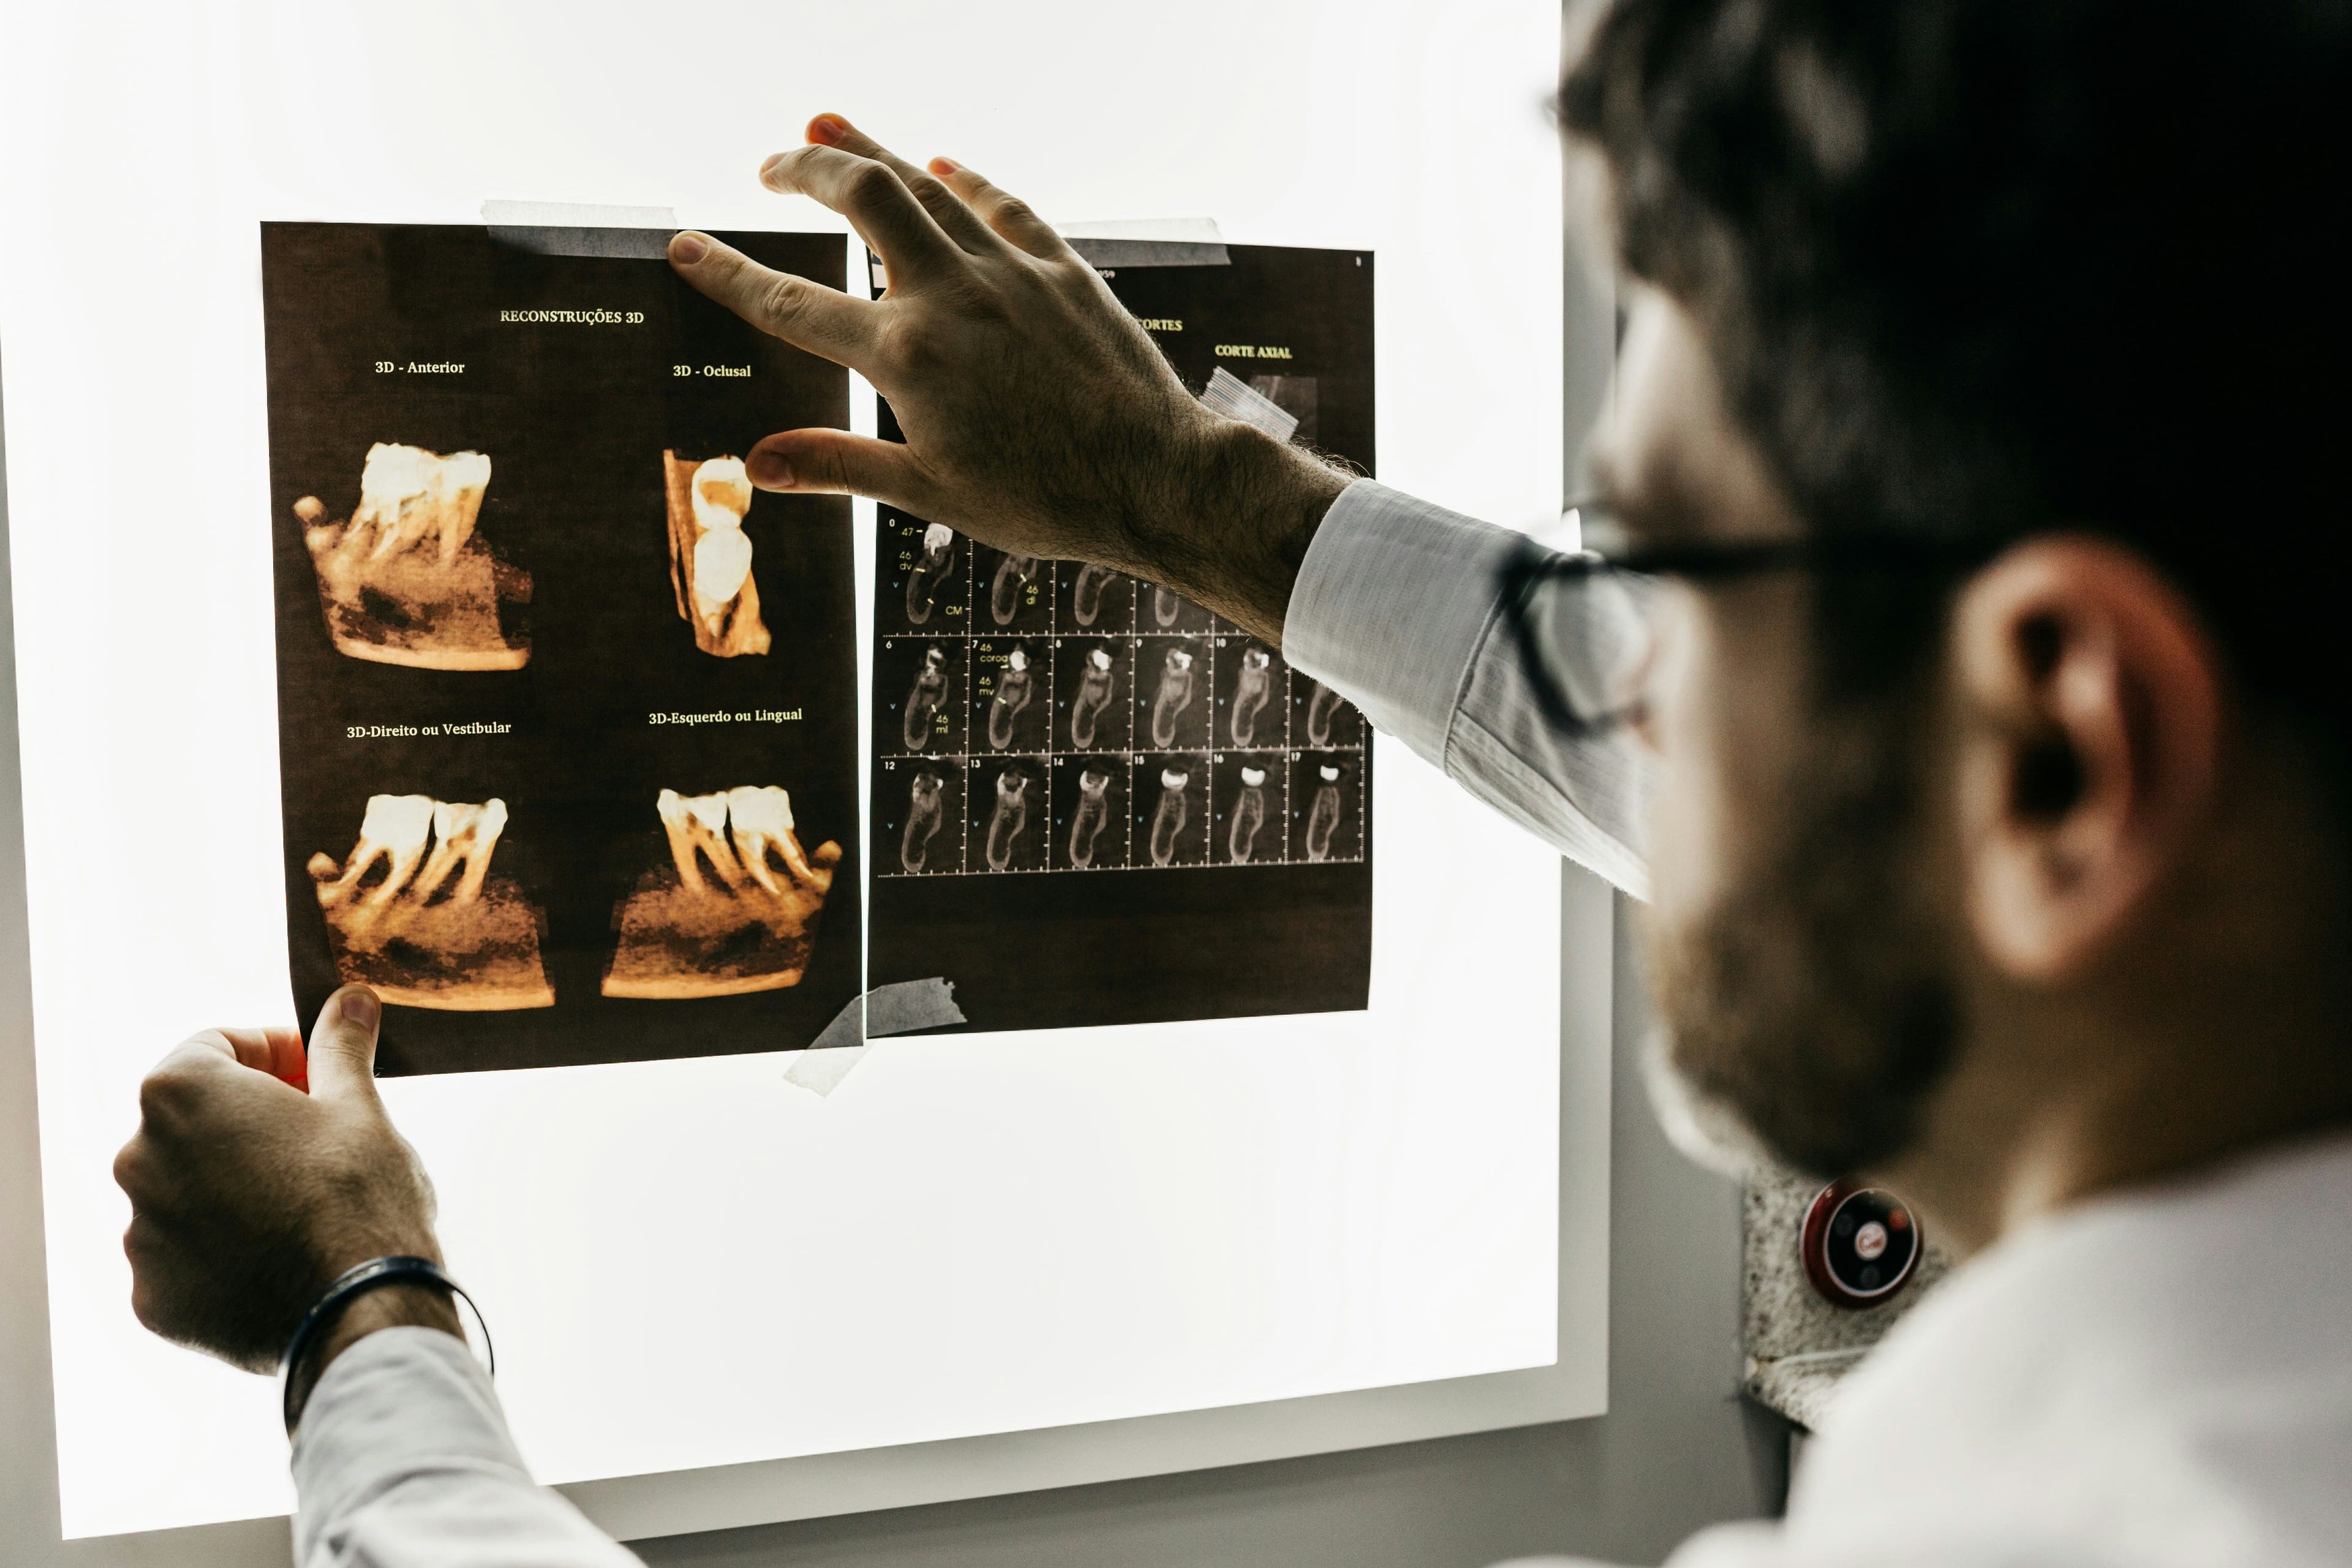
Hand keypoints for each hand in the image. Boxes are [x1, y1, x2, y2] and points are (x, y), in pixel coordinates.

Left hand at [114, 987, 457, 1378]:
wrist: (361, 1312)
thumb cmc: (359, 1197)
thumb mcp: (359, 1106)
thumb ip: (339, 1047)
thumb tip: (350, 999)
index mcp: (181, 1094)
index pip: (216, 1046)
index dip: (274, 1052)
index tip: (316, 1074)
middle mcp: (139, 1159)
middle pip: (196, 1120)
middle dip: (251, 1120)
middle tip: (319, 1138)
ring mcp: (140, 1234)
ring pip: (188, 1189)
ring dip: (234, 1184)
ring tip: (304, 1205)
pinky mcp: (153, 1297)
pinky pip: (185, 1256)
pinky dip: (223, 1248)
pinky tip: (281, 1255)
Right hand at [667, 114, 1351, 643]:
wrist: (1159, 480)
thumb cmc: (1047, 503)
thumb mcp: (933, 496)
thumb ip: (840, 466)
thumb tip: (754, 464)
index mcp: (907, 358)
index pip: (792, 302)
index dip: (728, 272)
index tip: (682, 244)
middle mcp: (952, 296)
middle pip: (861, 197)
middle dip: (804, 167)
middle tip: (769, 163)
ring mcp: (1012, 274)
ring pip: (928, 185)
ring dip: (873, 151)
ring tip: (827, 127)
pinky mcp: (1065, 270)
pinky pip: (1005, 206)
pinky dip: (967, 180)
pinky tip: (945, 164)